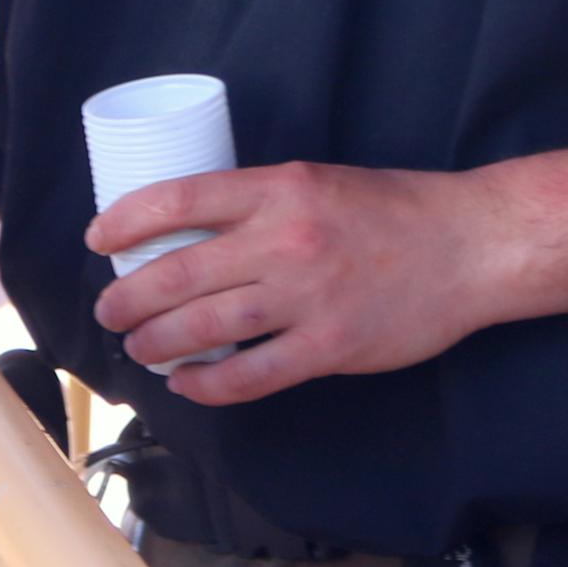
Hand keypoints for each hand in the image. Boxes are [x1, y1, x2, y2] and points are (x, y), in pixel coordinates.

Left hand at [87, 162, 510, 407]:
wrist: (469, 245)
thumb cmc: (392, 210)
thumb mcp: (316, 181)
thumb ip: (259, 204)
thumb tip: (190, 233)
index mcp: (278, 188)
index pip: (178, 198)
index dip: (126, 220)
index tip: (98, 239)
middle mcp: (286, 239)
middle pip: (180, 272)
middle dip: (129, 297)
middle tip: (109, 310)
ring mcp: (308, 297)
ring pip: (206, 326)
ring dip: (158, 343)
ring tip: (137, 348)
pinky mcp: (331, 347)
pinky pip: (252, 374)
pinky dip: (210, 384)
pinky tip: (187, 384)